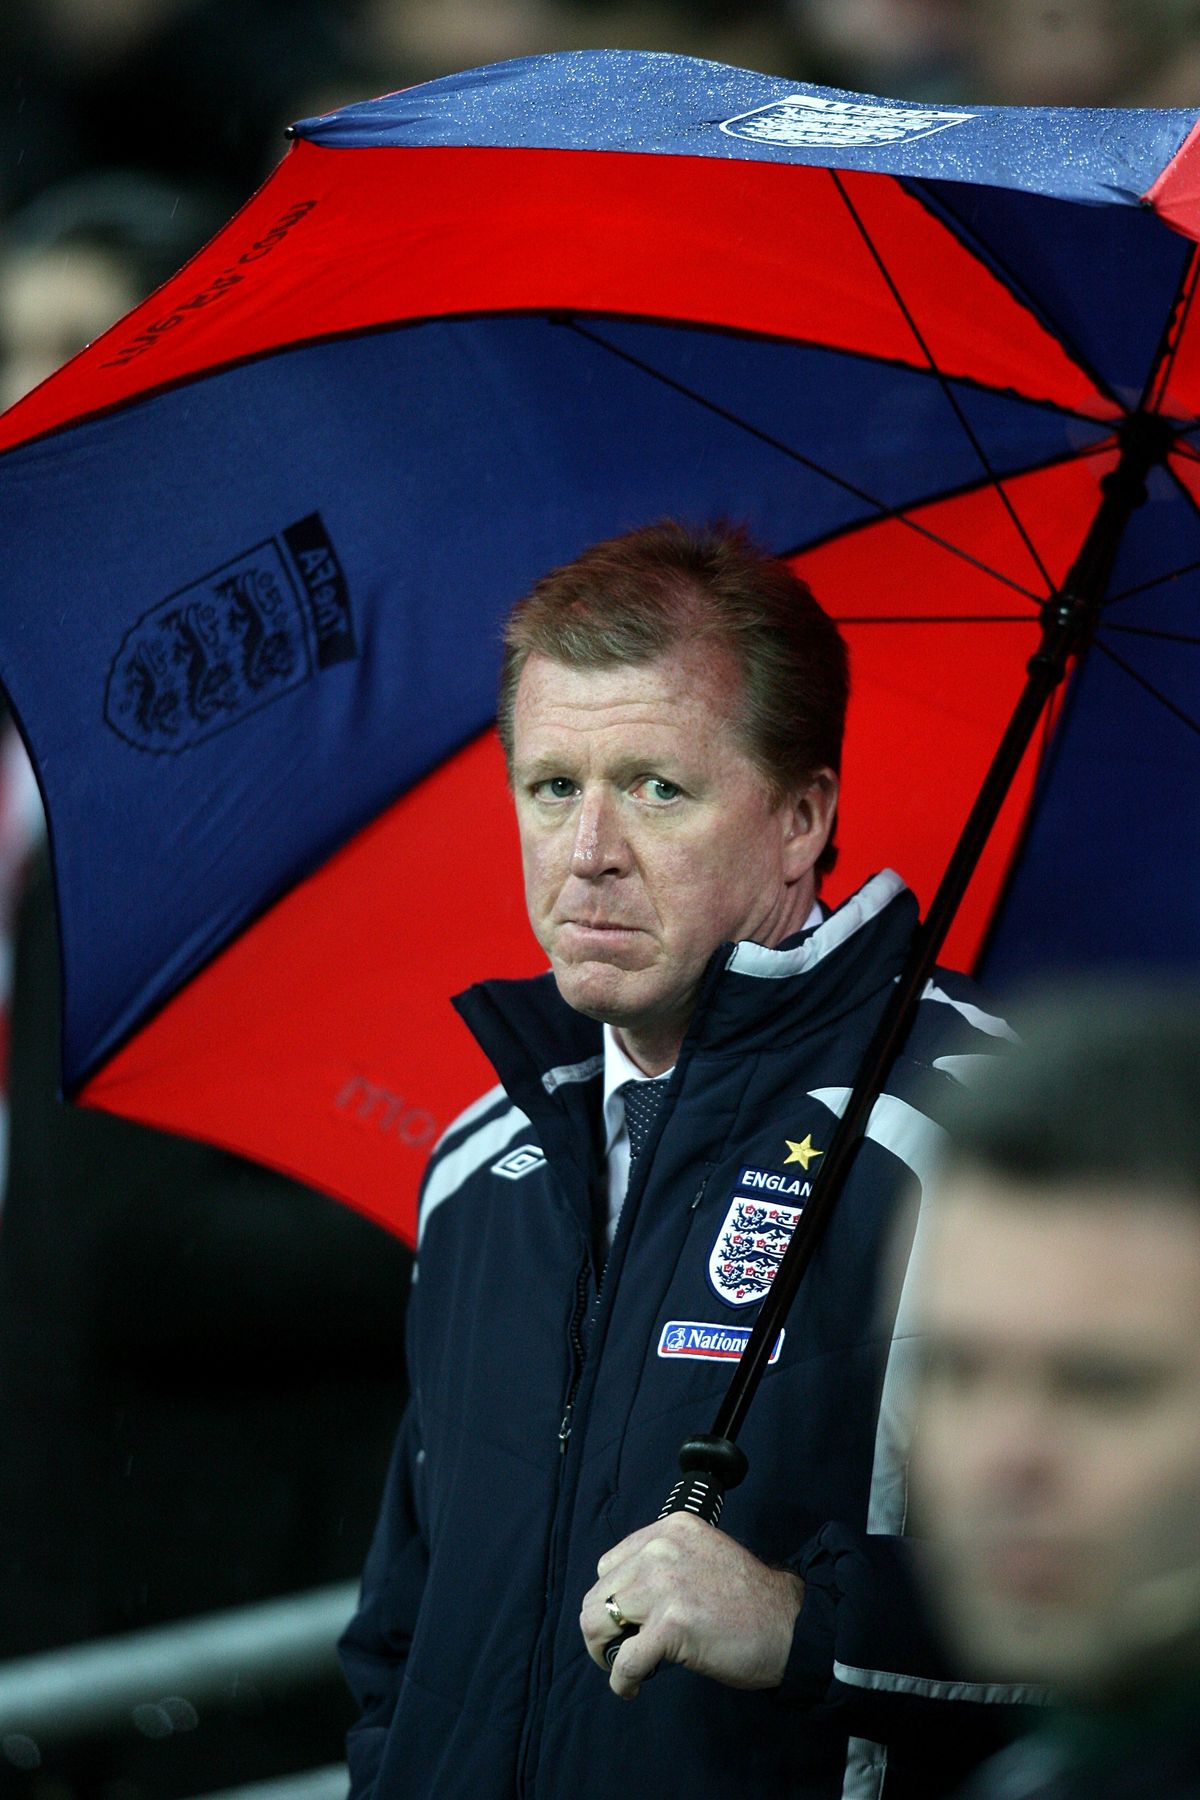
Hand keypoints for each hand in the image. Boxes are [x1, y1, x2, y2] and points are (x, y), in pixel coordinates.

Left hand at [579, 1513, 804, 1699]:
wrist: (788, 1625)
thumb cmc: (749, 1600)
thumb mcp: (702, 1556)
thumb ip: (666, 1563)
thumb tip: (627, 1598)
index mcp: (668, 1530)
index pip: (610, 1565)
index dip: (612, 1599)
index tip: (624, 1622)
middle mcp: (660, 1549)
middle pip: (598, 1595)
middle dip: (601, 1628)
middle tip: (619, 1652)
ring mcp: (663, 1585)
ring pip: (597, 1622)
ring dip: (603, 1652)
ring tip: (622, 1669)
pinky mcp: (670, 1624)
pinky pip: (624, 1661)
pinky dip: (621, 1682)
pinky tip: (632, 1688)